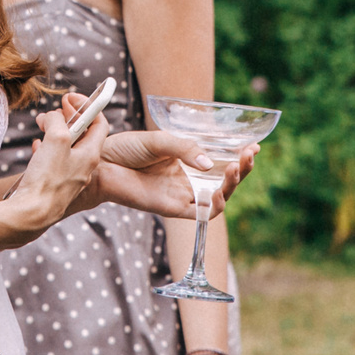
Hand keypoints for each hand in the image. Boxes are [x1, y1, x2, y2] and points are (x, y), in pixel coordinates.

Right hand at [0, 92, 111, 231]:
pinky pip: (56, 161)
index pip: (100, 124)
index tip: (72, 99)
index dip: (88, 108)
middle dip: (65, 120)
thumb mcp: (56, 139)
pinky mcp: (57, 186)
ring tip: (40, 128)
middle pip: (81, 135)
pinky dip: (46, 150)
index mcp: (91, 155)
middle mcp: (85, 167)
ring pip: (66, 148)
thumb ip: (57, 121)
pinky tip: (36, 148)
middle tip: (49, 115)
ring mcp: (71, 178)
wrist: (32, 214)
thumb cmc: (47, 179)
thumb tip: (53, 116)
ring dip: (53, 134)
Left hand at [90, 133, 251, 221]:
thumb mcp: (159, 140)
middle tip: (249, 154)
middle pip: (224, 180)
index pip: (220, 160)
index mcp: (187, 160)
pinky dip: (214, 205)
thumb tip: (208, 163)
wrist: (100, 165)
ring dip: (231, 184)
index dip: (239, 155)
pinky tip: (219, 191)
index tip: (254, 145)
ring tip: (235, 166)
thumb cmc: (125, 150)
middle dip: (241, 168)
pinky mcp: (172, 208)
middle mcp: (188, 179)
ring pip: (218, 196)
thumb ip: (185, 148)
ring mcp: (182, 194)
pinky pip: (200, 213)